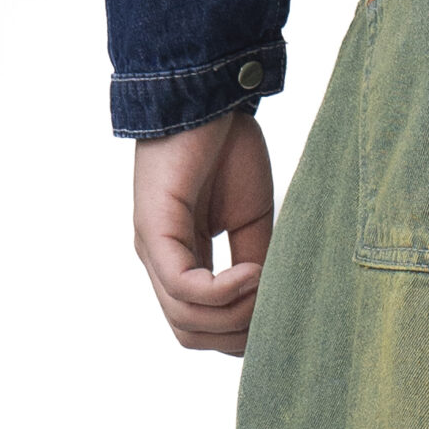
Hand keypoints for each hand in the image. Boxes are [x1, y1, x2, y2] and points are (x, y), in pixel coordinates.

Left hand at [132, 110, 274, 354]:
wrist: (208, 93)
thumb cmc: (228, 147)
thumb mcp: (252, 223)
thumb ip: (255, 267)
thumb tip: (269, 311)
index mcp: (181, 260)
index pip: (200, 328)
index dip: (241, 333)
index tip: (276, 309)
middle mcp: (159, 261)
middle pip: (190, 334)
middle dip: (237, 333)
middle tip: (271, 301)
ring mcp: (152, 248)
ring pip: (185, 321)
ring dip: (235, 314)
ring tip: (264, 280)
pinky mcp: (153, 231)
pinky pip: (185, 289)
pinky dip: (225, 290)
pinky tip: (253, 270)